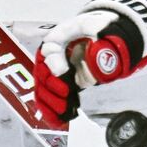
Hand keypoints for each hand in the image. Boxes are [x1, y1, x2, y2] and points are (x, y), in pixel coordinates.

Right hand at [34, 8, 144, 126]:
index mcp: (59, 37)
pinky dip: (52, 111)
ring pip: (42, 89)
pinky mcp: (61, 85)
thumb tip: (100, 52)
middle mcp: (52, 55)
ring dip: (50, 102)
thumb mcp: (101, 26)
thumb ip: (100, 36)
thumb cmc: (99, 28)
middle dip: (51, 85)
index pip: (48, 49)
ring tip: (63, 110)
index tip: (63, 71)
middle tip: (65, 93)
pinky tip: (58, 120)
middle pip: (42, 72)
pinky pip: (49, 99)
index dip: (53, 62)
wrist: (104, 37)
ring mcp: (54, 72)